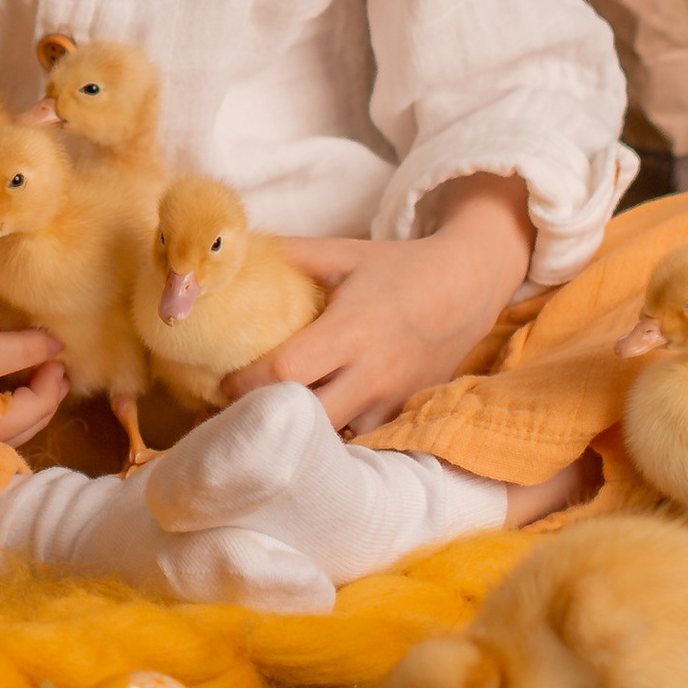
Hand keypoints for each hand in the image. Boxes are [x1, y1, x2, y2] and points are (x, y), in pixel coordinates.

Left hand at [221, 174, 533, 434]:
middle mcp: (372, 373)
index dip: (246, 383)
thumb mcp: (343, 253)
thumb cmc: (398, 268)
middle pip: (308, 419)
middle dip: (268, 420)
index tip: (220, 382)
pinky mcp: (406, 413)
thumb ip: (290, 254)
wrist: (468, 287)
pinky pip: (363, 437)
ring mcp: (393, 398)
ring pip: (337, 437)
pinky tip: (310, 431)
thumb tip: (234, 248)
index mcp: (350, 331)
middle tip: (235, 413)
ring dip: (302, 436)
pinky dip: (336, 439)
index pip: (287, 371)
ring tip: (267, 424)